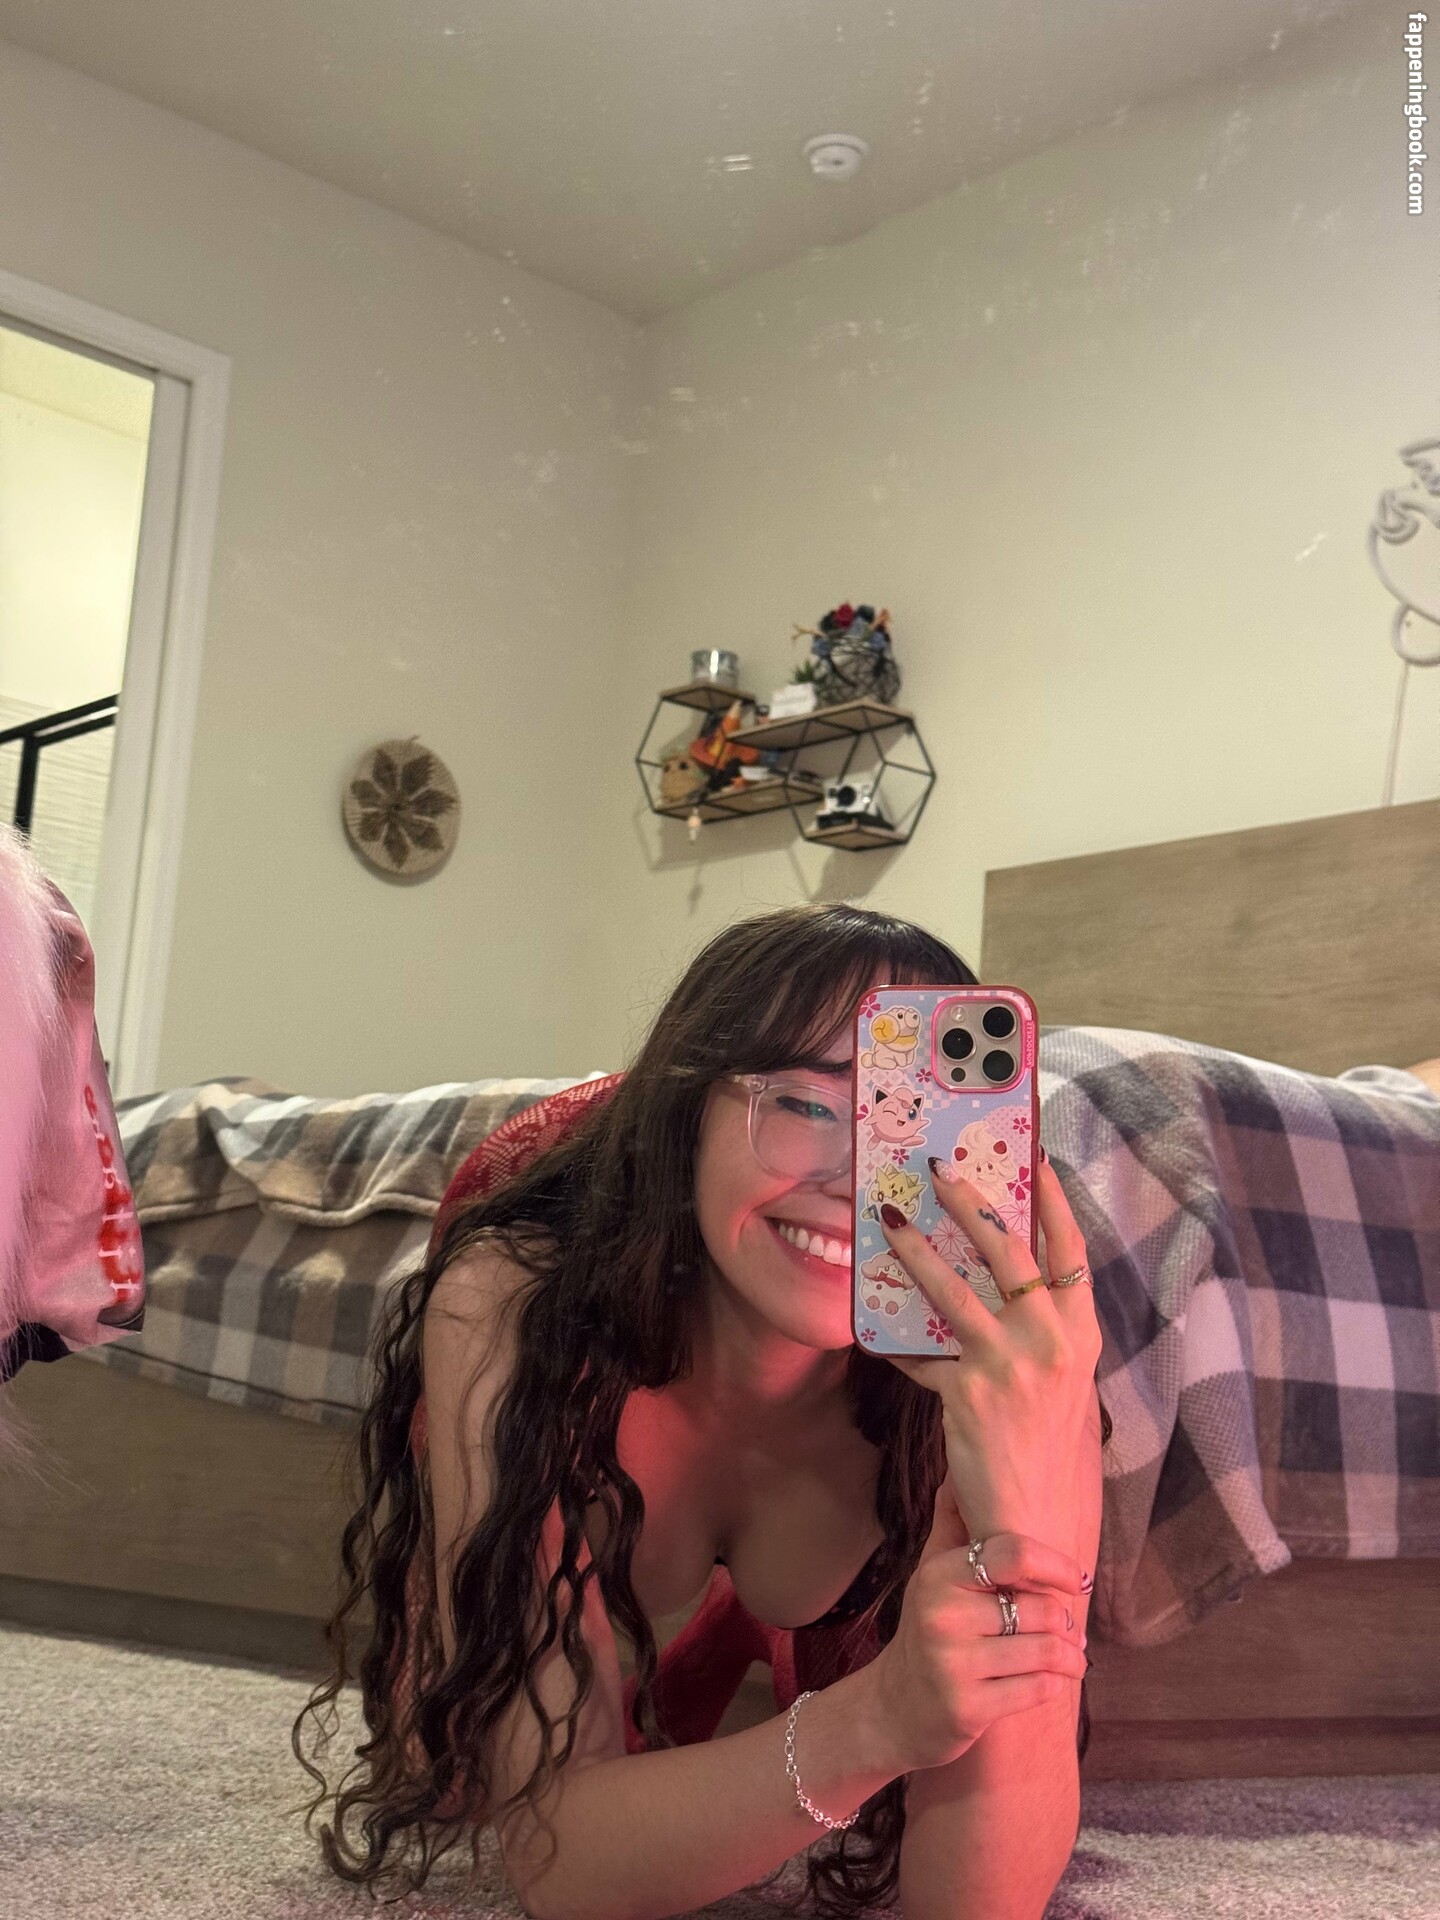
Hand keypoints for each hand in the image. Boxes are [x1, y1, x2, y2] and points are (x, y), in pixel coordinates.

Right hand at [864, 1479, 1089, 1774]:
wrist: (894, 1709)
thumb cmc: (928, 1630)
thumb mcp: (931, 1574)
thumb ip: (951, 1523)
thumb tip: (958, 1468)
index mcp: (938, 1575)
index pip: (1013, 1552)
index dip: (1056, 1563)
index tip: (1078, 1578)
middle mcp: (942, 1615)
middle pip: (1039, 1608)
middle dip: (1064, 1621)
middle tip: (1070, 1628)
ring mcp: (953, 1664)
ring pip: (1045, 1650)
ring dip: (1070, 1656)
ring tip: (1072, 1656)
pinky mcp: (968, 1708)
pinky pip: (1038, 1689)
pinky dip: (1056, 1684)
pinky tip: (1055, 1680)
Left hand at [878, 1153, 1103, 1556]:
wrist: (1040, 1530)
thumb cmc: (1053, 1459)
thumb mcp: (1066, 1390)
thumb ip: (1044, 1342)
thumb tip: (1009, 1295)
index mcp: (1081, 1338)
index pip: (1071, 1253)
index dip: (1054, 1203)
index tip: (1036, 1159)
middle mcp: (1050, 1342)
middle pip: (1008, 1251)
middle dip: (971, 1203)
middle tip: (939, 1171)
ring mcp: (1008, 1364)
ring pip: (952, 1288)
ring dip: (915, 1250)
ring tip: (887, 1220)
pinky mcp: (966, 1393)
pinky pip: (918, 1355)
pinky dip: (893, 1344)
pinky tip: (870, 1331)